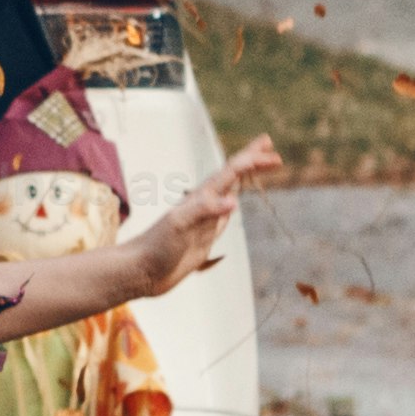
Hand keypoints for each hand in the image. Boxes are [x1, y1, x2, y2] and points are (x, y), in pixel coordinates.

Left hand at [129, 136, 287, 290]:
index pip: (231, 172)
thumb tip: (234, 201)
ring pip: (229, 190)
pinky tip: (235, 202)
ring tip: (258, 166)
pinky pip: (224, 213)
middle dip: (251, 160)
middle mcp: (205, 204)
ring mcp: (205, 218)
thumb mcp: (179, 226)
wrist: (142, 271)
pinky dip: (234, 203)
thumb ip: (204, 211)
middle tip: (270, 145)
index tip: (272, 154)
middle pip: (232, 175)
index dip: (252, 160)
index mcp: (201, 197)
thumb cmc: (156, 247)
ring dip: (244, 177)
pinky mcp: (204, 235)